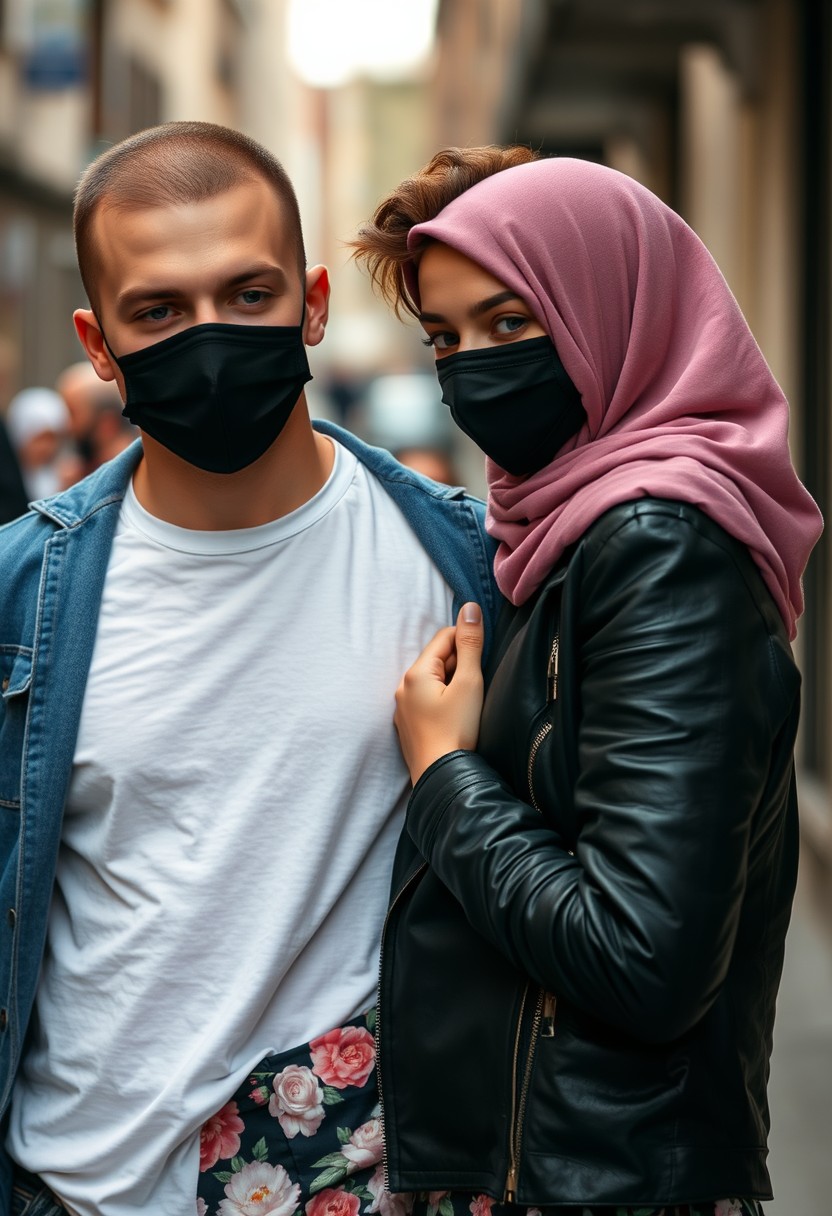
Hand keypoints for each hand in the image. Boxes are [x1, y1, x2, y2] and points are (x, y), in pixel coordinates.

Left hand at [395, 602, 484, 784]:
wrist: (442, 776)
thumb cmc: (457, 730)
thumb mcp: (469, 682)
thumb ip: (470, 644)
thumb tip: (469, 608)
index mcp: (416, 673)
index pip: (444, 637)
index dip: (467, 640)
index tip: (483, 657)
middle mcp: (403, 687)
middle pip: (437, 659)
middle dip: (460, 664)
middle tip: (477, 687)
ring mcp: (403, 709)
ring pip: (433, 681)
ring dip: (453, 683)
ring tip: (468, 705)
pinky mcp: (409, 726)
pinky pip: (428, 701)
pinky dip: (444, 700)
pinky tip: (456, 717)